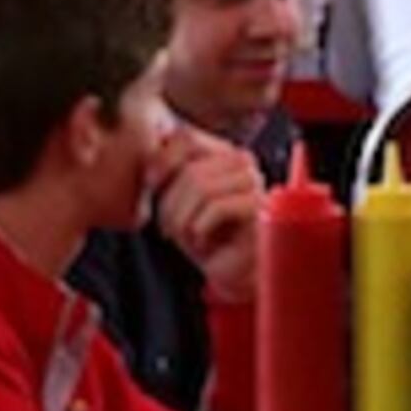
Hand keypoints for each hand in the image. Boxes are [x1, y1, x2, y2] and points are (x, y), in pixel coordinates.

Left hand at [150, 134, 265, 302]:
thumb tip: (151, 157)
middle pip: (191, 169)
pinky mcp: (260, 207)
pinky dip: (200, 228)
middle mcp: (242, 161)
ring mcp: (254, 182)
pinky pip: (218, 206)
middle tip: (168, 229)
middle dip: (171, 204)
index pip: (186, 137)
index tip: (150, 185)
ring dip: (183, 219)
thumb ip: (168, 174)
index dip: (162, 160)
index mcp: (222, 152)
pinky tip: (202, 243)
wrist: (231, 272)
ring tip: (185, 237)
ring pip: (202, 187)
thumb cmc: (204, 237)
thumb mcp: (177, 201)